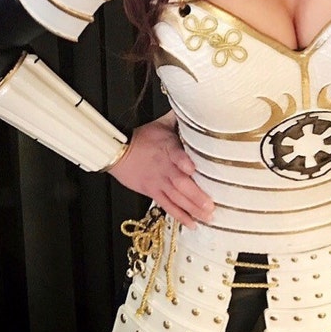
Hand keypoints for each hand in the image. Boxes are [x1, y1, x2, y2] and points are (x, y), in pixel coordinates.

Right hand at [108, 111, 214, 227]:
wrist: (119, 152)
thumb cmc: (143, 138)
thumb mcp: (161, 124)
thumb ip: (179, 119)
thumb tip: (195, 107)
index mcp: (168, 149)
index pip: (176, 155)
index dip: (184, 162)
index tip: (193, 169)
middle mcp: (165, 168)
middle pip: (180, 183)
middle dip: (196, 195)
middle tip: (211, 205)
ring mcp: (159, 182)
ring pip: (177, 198)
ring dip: (192, 208)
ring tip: (207, 216)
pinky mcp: (153, 192)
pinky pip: (168, 206)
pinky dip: (180, 216)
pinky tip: (192, 224)